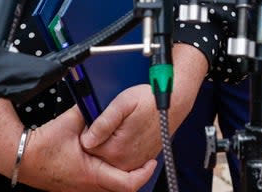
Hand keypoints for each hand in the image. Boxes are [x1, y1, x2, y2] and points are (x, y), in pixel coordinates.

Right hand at [0, 102, 155, 191]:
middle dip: (133, 172)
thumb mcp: (71, 122)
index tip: (150, 161)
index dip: (143, 173)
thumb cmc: (41, 145)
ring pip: (106, 186)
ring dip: (117, 173)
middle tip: (142, 158)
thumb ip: (90, 112)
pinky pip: (94, 184)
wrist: (18, 156)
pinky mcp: (71, 185)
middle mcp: (87, 185)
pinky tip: (102, 159)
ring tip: (126, 158)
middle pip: (120, 187)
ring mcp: (78, 187)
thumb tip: (100, 99)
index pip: (127, 183)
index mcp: (91, 172)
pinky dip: (103, 173)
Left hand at [79, 44, 206, 170]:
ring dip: (111, 144)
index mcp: (116, 149)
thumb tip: (86, 139)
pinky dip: (122, 148)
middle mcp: (125, 160)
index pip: (87, 147)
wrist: (174, 103)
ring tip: (121, 126)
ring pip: (110, 158)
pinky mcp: (142, 160)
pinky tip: (128, 133)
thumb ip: (103, 123)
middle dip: (99, 139)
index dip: (89, 131)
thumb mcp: (122, 103)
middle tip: (110, 121)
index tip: (95, 120)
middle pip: (98, 155)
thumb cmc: (150, 100)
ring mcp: (134, 162)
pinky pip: (123, 160)